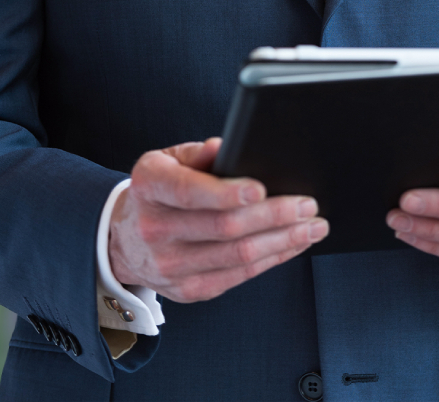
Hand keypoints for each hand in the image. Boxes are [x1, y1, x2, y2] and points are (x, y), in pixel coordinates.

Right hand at [107, 137, 327, 301]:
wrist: (125, 241)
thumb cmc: (159, 191)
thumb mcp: (168, 161)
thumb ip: (197, 153)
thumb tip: (226, 148)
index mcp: (149, 187)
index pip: (188, 192)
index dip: (226, 192)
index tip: (262, 188)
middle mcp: (155, 229)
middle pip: (224, 227)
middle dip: (274, 215)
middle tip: (307, 204)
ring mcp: (171, 266)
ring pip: (238, 256)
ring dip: (283, 240)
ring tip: (313, 226)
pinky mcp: (189, 290)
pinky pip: (240, 276)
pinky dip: (273, 258)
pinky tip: (293, 244)